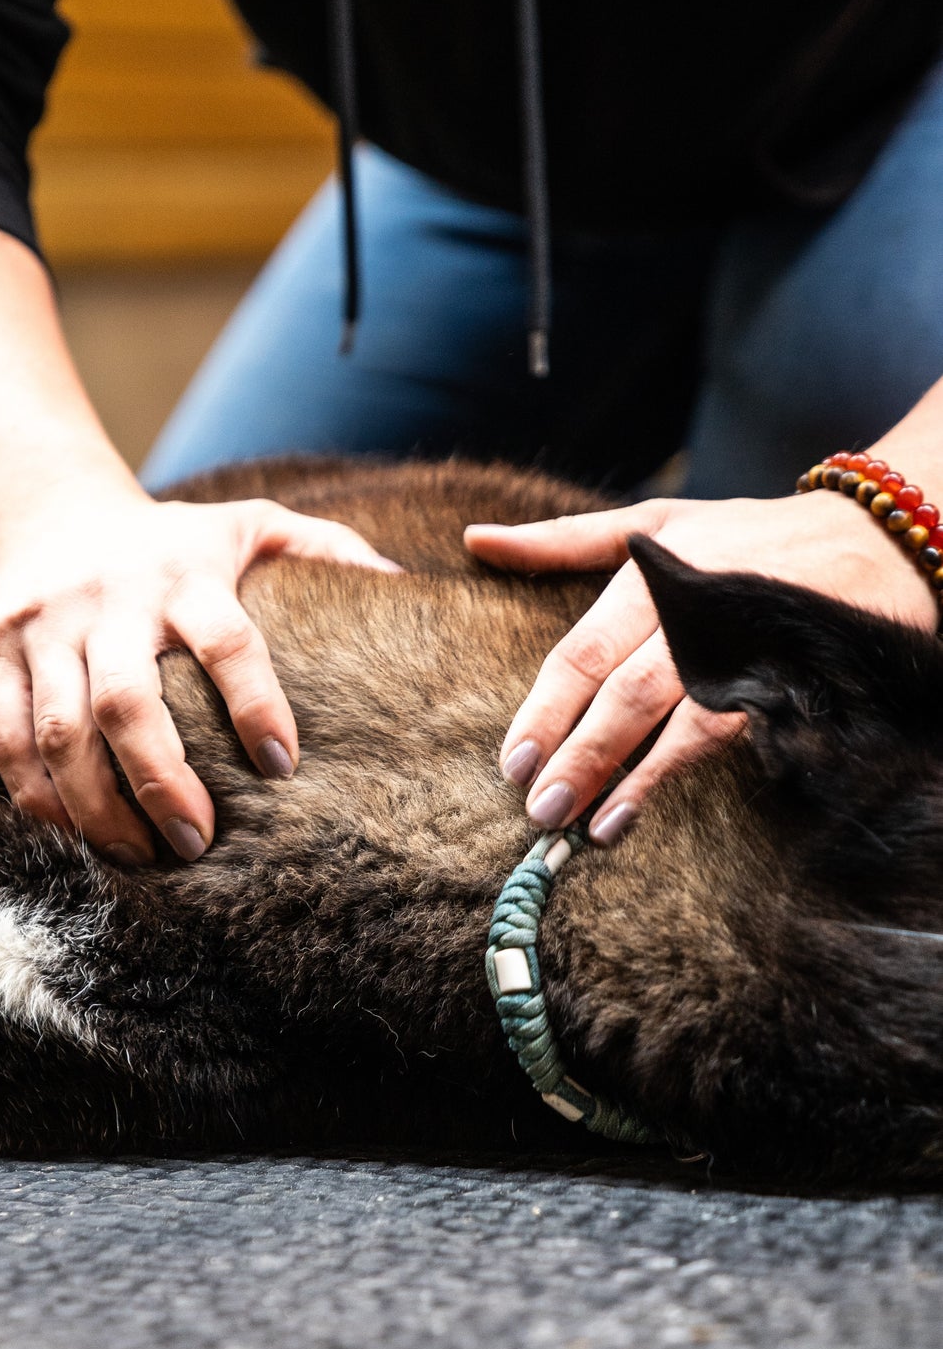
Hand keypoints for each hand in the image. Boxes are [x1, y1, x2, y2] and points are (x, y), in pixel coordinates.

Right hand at [0, 483, 399, 863]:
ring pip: (59, 733)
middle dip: (163, 782)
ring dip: (99, 807)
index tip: (283, 768)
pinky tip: (76, 836)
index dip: (255, 705)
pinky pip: (7, 738)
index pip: (226, 641)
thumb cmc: (174, 538)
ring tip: (142, 855)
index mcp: (184, 573)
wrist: (49, 510)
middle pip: (127, 703)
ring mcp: (44, 629)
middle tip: (199, 842)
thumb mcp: (251, 522)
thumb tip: (403, 582)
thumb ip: (325, 547)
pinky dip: (37, 797)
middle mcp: (109, 601)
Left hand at [463, 487, 937, 844]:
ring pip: (688, 723)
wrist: (874, 535)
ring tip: (599, 826)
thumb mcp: (652, 522)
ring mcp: (750, 650)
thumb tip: (475, 540)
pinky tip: (677, 803)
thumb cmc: (742, 535)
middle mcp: (698, 612)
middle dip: (582, 755)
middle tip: (543, 810)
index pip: (584, 652)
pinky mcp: (795, 679)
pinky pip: (748, 734)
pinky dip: (710, 771)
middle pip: (628, 694)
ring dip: (641, 778)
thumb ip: (562, 541)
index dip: (547, 711)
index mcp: (653, 574)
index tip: (513, 763)